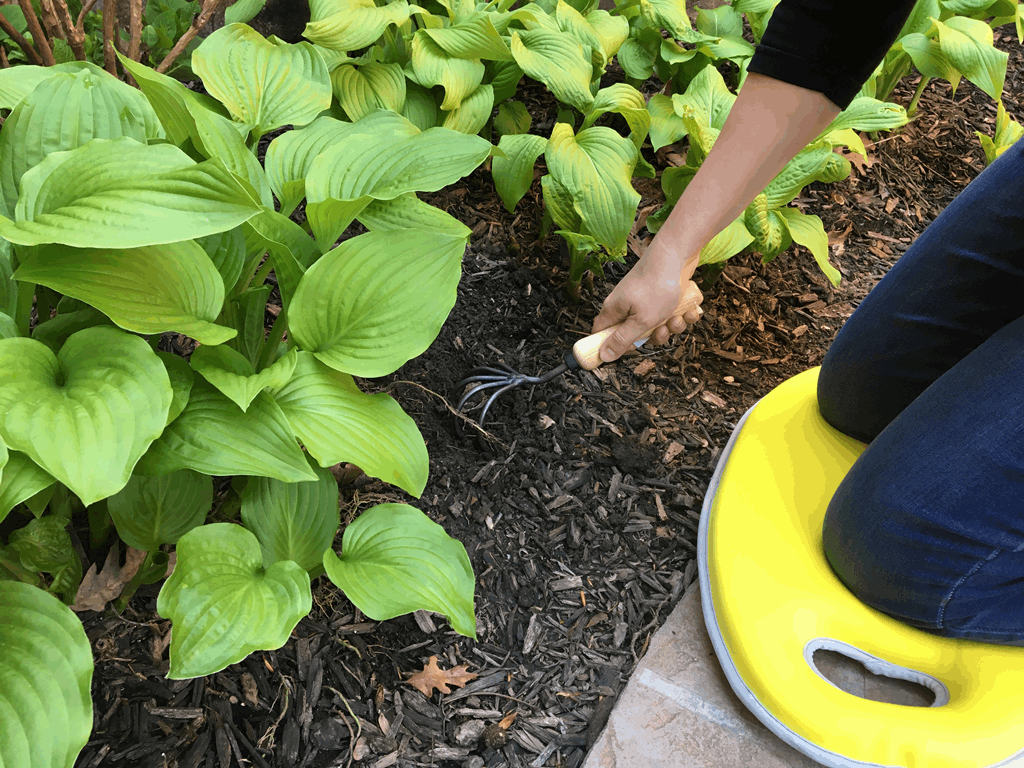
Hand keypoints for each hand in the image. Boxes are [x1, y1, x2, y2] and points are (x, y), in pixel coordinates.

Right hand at [592, 248, 703, 362]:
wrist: (677, 254)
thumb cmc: (657, 286)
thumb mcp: (640, 321)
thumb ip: (622, 340)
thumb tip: (603, 356)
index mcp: (614, 310)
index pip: (602, 334)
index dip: (611, 346)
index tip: (629, 351)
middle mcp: (627, 304)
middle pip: (635, 333)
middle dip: (654, 336)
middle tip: (662, 330)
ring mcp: (645, 299)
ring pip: (656, 324)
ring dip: (671, 326)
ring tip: (678, 316)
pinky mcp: (661, 294)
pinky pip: (669, 313)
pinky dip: (681, 314)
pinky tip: (688, 309)